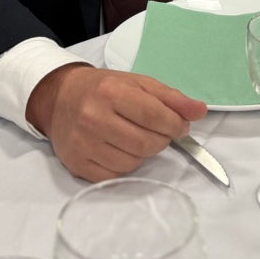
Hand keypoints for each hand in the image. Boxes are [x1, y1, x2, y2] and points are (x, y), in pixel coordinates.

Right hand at [26, 62, 206, 182]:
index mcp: (111, 92)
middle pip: (146, 144)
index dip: (175, 125)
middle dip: (161, 139)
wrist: (59, 98)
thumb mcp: (137, 83)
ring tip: (134, 136)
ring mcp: (83, 144)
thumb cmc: (103, 88)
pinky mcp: (77, 165)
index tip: (180, 126)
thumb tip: (200, 111)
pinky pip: (115, 176)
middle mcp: (94, 118)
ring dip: (143, 153)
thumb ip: (171, 98)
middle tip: (157, 130)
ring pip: (133, 163)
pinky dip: (124, 165)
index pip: (155, 117)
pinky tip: (119, 149)